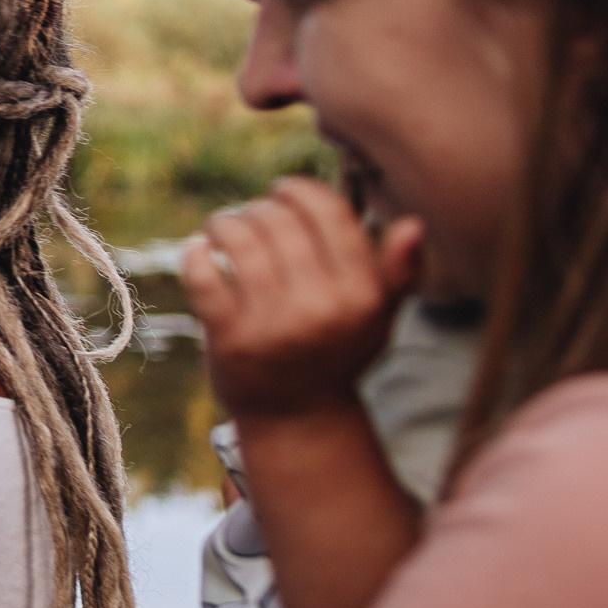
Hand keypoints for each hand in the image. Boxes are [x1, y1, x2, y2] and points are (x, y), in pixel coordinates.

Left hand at [182, 177, 423, 421]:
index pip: (330, 214)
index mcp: (361, 295)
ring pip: (239, 239)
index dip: (300, 190)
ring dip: (224, 222)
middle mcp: (320, 308)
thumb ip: (400, 270)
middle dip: (259, 207)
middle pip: (279, 220)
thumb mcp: (379, 316)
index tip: (283, 189)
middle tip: (252, 215)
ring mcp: (273, 324)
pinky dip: (195, 252)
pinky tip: (199, 249)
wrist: (296, 418)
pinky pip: (202, 273)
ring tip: (223, 227)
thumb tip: (412, 223)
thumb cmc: (338, 353)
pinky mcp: (229, 338)